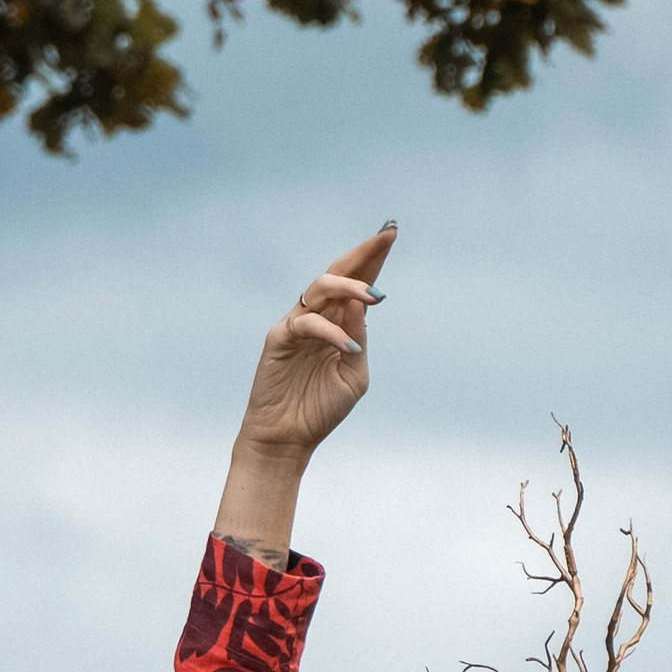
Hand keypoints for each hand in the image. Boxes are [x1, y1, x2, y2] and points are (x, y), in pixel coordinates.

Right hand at [213, 222, 395, 552]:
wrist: (288, 439)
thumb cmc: (320, 410)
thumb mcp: (354, 375)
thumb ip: (360, 339)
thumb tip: (365, 303)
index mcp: (339, 323)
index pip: (358, 282)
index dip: (374, 258)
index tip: (392, 232)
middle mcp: (319, 317)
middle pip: (339, 272)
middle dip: (363, 253)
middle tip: (387, 235)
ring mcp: (297, 325)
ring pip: (320, 287)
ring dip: (349, 286)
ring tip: (376, 297)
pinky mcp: (279, 339)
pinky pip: (306, 324)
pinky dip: (331, 333)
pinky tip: (350, 347)